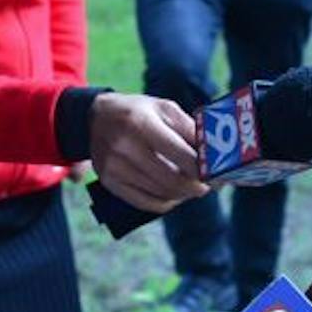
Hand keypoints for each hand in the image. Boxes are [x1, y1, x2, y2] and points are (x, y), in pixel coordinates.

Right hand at [90, 94, 205, 212]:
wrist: (95, 118)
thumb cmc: (137, 112)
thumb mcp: (164, 108)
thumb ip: (190, 129)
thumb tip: (214, 153)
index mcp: (141, 123)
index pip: (181, 155)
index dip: (203, 170)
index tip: (216, 174)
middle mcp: (125, 147)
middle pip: (172, 180)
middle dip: (196, 187)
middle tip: (207, 186)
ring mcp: (114, 167)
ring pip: (160, 194)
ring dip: (182, 195)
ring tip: (192, 187)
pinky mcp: (109, 182)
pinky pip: (145, 203)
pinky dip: (165, 202)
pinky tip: (174, 195)